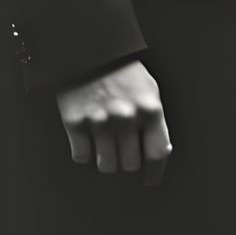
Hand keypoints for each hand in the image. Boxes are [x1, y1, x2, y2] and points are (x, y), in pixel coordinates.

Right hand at [57, 60, 171, 183]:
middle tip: (124, 149)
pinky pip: (81, 156)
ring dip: (107, 159)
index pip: (157, 153)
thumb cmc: (124, 73)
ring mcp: (99, 122)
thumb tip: (160, 153)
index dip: (155, 172)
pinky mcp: (75, 123)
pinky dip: (85, 151)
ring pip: (106, 165)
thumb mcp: (149, 91)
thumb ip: (154, 121)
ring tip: (107, 143)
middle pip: (130, 164)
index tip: (150, 180)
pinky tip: (89, 136)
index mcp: (150, 109)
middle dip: (129, 161)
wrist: (91, 54)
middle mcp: (126, 118)